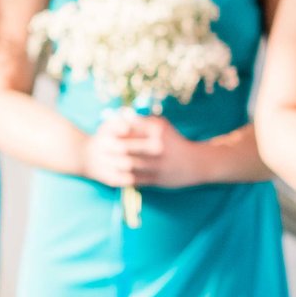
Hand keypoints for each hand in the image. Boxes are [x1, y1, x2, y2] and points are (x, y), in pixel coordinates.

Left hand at [81, 113, 213, 188]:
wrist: (195, 163)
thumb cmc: (173, 141)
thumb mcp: (162, 126)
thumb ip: (142, 121)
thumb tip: (121, 116)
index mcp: (157, 130)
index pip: (128, 128)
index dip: (113, 131)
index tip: (104, 132)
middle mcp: (158, 146)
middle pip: (125, 147)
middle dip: (110, 148)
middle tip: (100, 148)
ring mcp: (157, 164)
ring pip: (127, 164)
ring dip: (114, 163)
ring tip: (105, 161)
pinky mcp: (157, 180)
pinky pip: (134, 179)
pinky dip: (123, 176)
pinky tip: (116, 173)